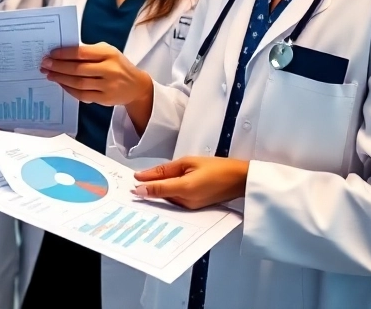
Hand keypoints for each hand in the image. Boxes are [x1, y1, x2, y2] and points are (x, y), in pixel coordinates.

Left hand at [40, 43, 153, 105]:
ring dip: (61, 79)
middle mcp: (109, 69)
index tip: (51, 54)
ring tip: (49, 74)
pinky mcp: (105, 99)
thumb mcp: (108, 52)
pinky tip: (61, 84)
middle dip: (58, 67)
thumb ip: (89, 52)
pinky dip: (69, 89)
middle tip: (45, 64)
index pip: (82, 53)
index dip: (64, 53)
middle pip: (78, 69)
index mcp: (108, 53)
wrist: (136, 85)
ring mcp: (108, 86)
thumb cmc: (117, 65)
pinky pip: (82, 95)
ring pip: (78, 83)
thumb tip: (62, 54)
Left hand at [131, 157, 248, 208]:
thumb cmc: (217, 168)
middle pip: (160, 196)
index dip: (143, 188)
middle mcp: (186, 202)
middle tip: (136, 182)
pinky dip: (168, 194)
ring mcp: (190, 207)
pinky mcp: (193, 209)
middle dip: (149, 188)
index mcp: (185, 188)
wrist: (239, 180)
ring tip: (148, 182)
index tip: (131, 187)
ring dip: (158, 192)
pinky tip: (165, 187)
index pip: (158, 190)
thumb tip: (143, 176)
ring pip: (166, 200)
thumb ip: (165, 170)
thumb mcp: (188, 161)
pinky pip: (175, 201)